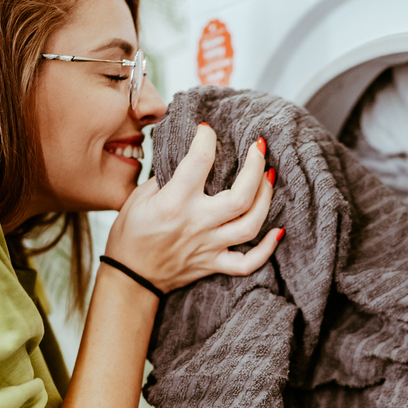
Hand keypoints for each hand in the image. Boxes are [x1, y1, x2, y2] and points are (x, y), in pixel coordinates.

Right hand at [104, 123, 281, 292]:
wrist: (130, 278)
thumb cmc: (130, 235)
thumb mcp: (138, 198)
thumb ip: (165, 178)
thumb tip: (189, 159)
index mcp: (174, 203)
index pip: (199, 161)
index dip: (207, 139)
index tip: (208, 130)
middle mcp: (196, 224)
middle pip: (240, 196)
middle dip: (255, 166)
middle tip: (258, 147)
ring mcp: (209, 246)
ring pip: (250, 225)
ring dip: (266, 198)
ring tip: (269, 176)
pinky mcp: (214, 264)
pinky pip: (248, 263)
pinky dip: (266, 250)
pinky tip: (277, 231)